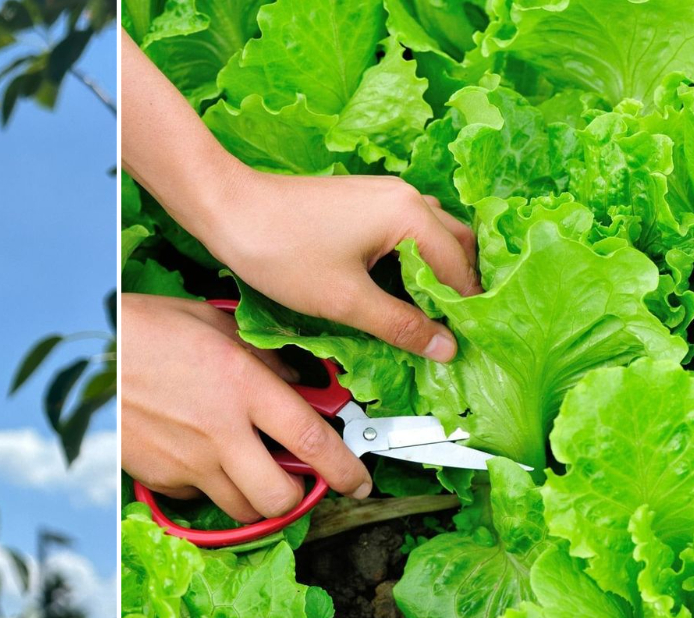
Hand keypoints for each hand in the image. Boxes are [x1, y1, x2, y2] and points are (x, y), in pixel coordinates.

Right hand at [121, 294, 372, 522]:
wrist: (84, 353)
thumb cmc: (146, 327)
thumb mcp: (213, 323)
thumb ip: (262, 355)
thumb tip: (296, 381)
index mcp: (243, 385)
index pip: (312, 440)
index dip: (345, 468)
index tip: (359, 479)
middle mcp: (220, 431)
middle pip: (280, 497)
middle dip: (298, 499)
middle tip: (298, 482)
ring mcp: (188, 460)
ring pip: (242, 509)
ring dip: (256, 498)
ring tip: (250, 470)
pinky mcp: (159, 476)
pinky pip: (197, 497)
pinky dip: (208, 486)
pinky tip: (200, 456)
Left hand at [195, 171, 481, 361]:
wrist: (228, 209)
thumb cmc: (280, 250)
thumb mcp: (346, 300)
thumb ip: (401, 325)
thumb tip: (445, 347)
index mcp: (410, 215)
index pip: (459, 270)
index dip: (464, 312)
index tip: (465, 345)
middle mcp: (405, 196)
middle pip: (457, 246)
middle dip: (459, 288)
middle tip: (453, 331)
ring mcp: (383, 195)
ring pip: (432, 236)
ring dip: (436, 273)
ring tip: (428, 316)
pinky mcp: (362, 201)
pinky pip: (405, 231)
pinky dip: (411, 259)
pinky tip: (396, 290)